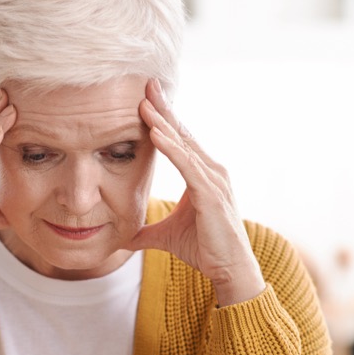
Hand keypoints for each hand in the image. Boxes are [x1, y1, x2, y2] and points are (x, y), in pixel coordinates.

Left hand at [130, 80, 264, 305]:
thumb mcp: (166, 236)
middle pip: (183, 134)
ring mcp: (214, 181)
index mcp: (203, 175)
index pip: (180, 140)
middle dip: (164, 108)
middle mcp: (212, 172)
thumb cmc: (205, 250)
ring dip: (163, 122)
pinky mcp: (211, 194)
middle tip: (147, 84)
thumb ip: (146, 233)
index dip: (164, 118)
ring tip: (144, 103)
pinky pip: (187, 165)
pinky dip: (171, 148)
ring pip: (184, 145)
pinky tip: (155, 133)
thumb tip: (124, 238)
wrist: (229, 270)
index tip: (146, 97)